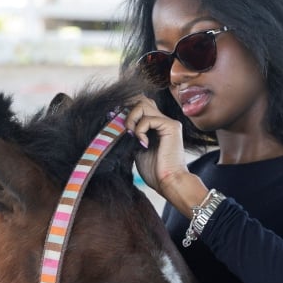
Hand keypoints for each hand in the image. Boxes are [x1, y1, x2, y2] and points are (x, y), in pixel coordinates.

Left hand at [126, 96, 209, 215]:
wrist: (169, 183)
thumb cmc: (155, 172)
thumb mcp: (137, 151)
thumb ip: (132, 137)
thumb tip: (116, 126)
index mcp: (156, 127)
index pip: (139, 107)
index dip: (125, 110)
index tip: (111, 119)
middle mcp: (163, 121)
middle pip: (141, 100)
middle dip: (127, 111)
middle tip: (121, 127)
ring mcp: (168, 122)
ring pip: (143, 104)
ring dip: (131, 118)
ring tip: (130, 134)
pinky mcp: (171, 126)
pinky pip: (148, 118)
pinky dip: (140, 130)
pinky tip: (143, 144)